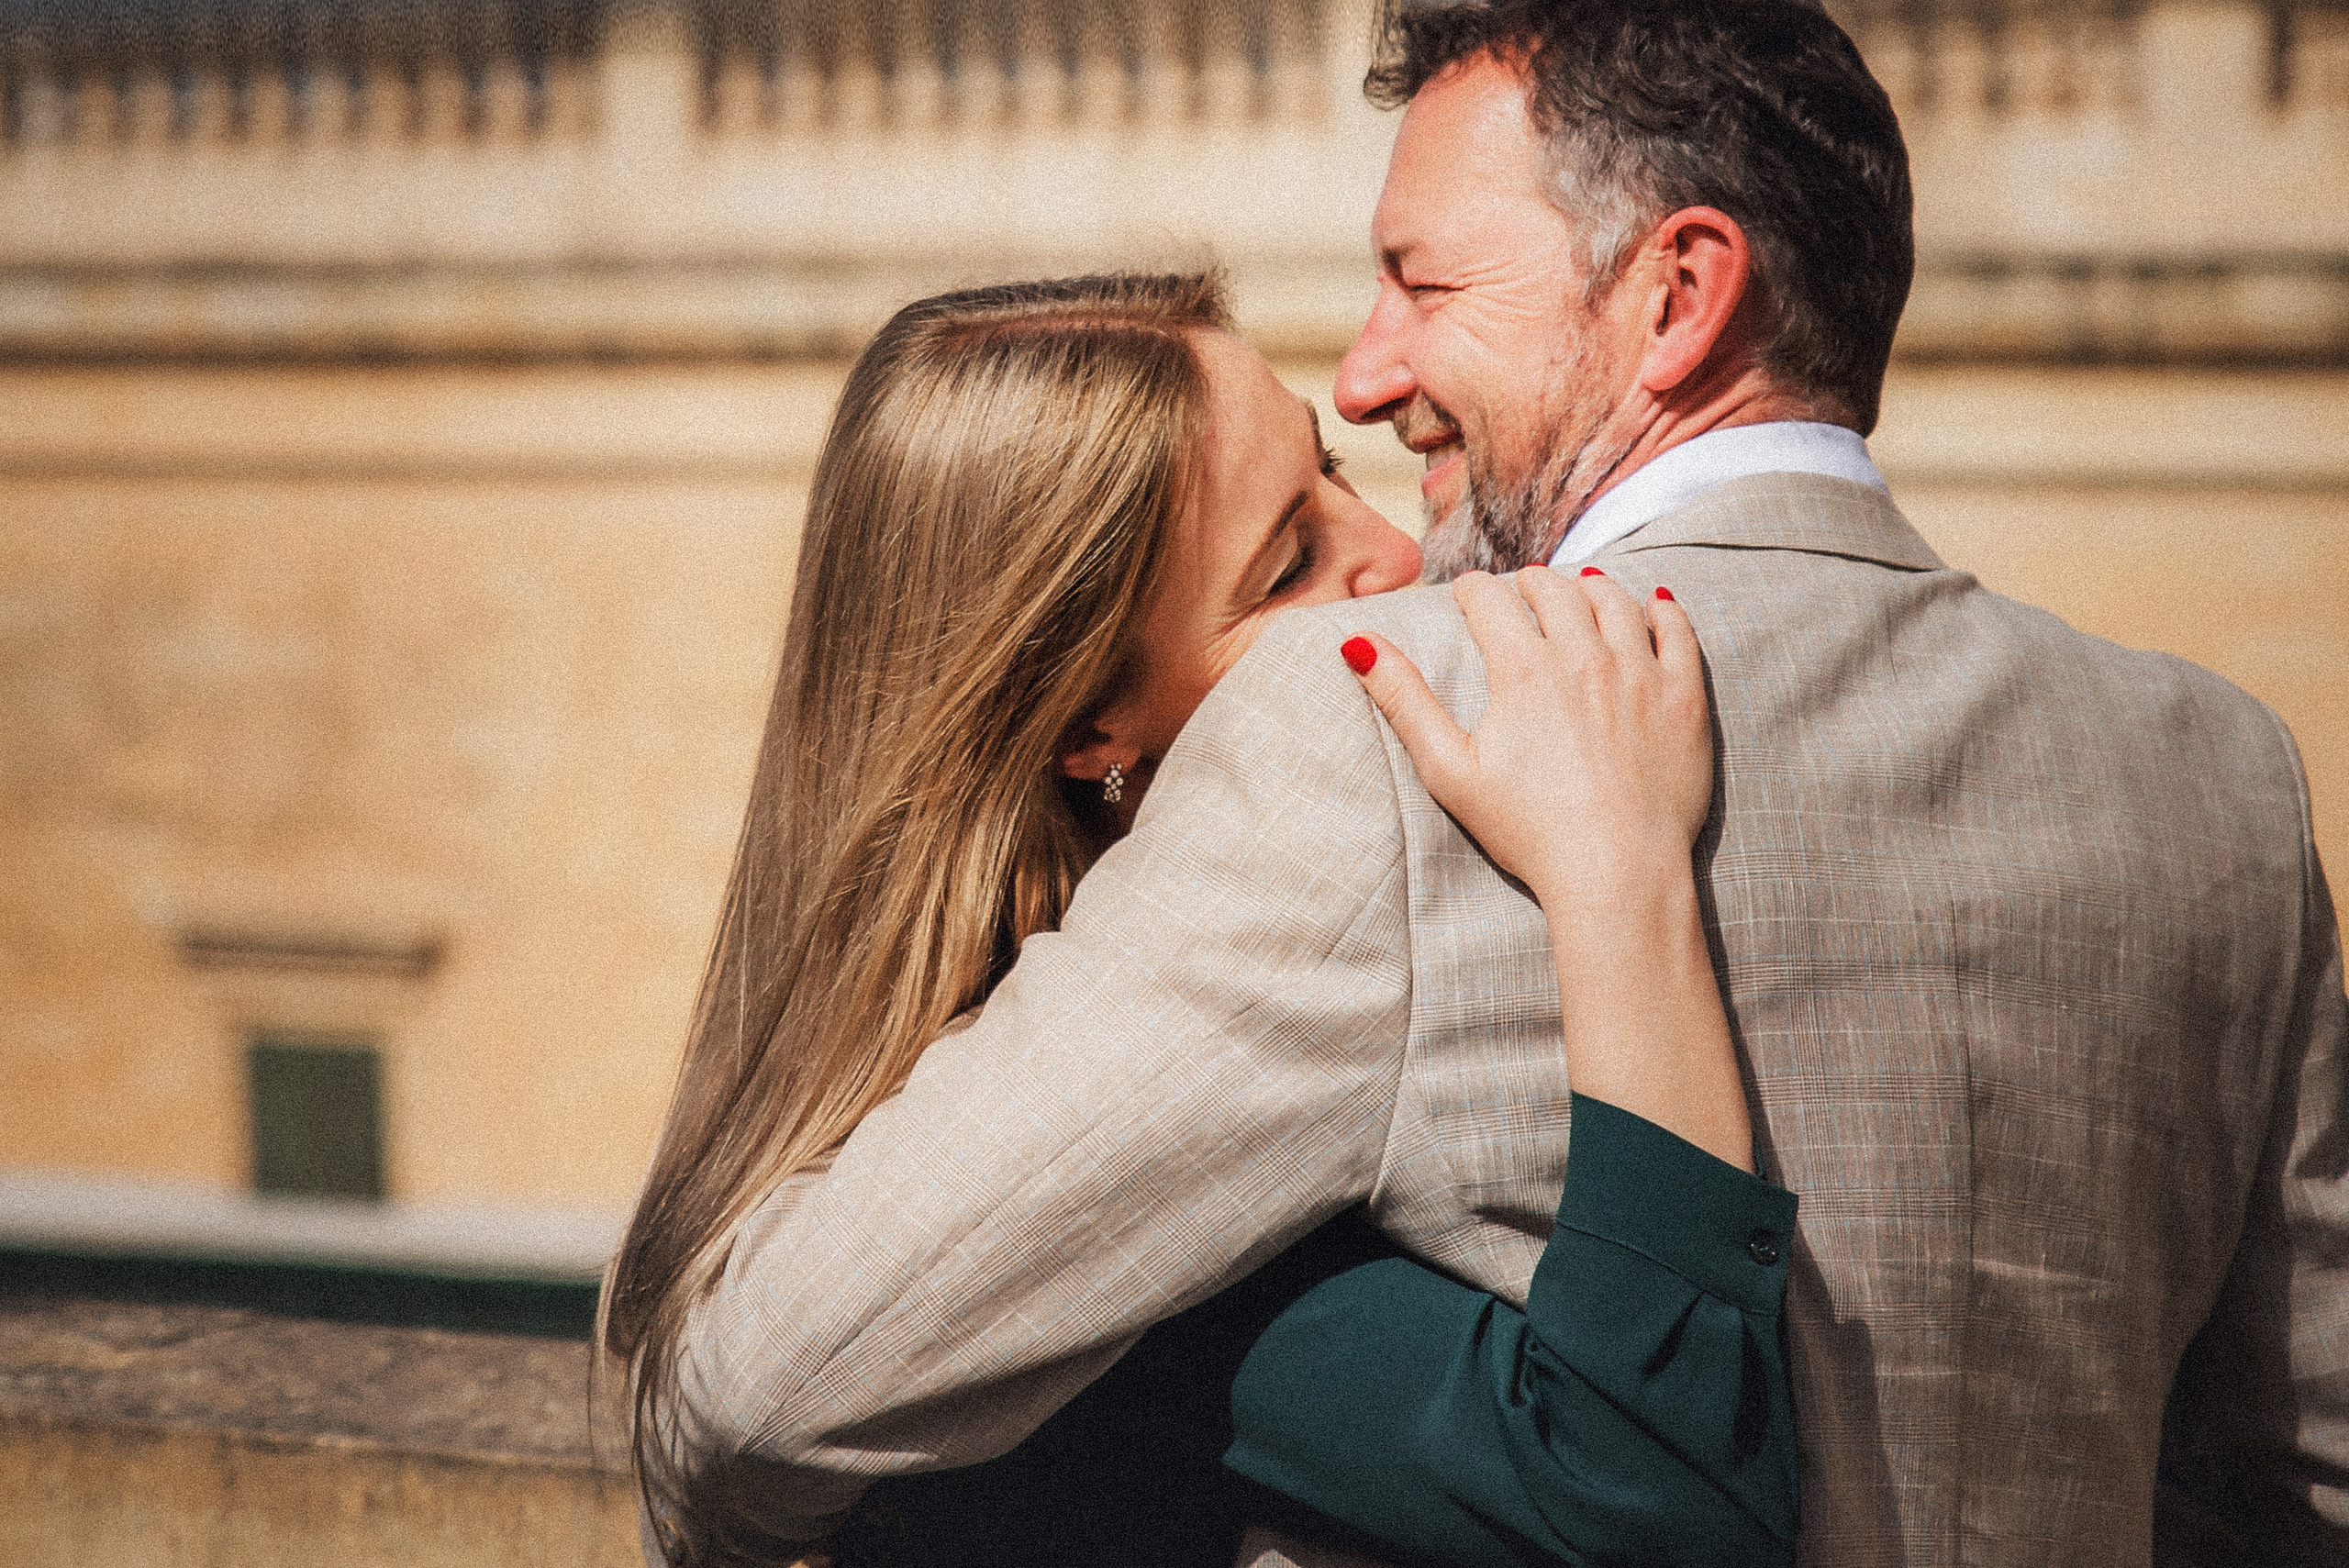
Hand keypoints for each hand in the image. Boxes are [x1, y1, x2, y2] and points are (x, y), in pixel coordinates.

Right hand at [1340, 566, 1712, 908]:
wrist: (1616, 872)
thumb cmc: (1528, 830)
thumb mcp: (1449, 769)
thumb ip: (1404, 701)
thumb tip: (1357, 644)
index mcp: (1523, 670)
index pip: (1491, 601)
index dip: (1473, 591)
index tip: (1467, 593)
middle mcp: (1584, 657)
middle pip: (1555, 591)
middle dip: (1531, 584)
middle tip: (1522, 590)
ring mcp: (1640, 673)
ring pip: (1615, 601)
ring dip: (1591, 587)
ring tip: (1580, 589)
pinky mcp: (1684, 698)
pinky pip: (1677, 632)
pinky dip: (1662, 609)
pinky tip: (1652, 604)